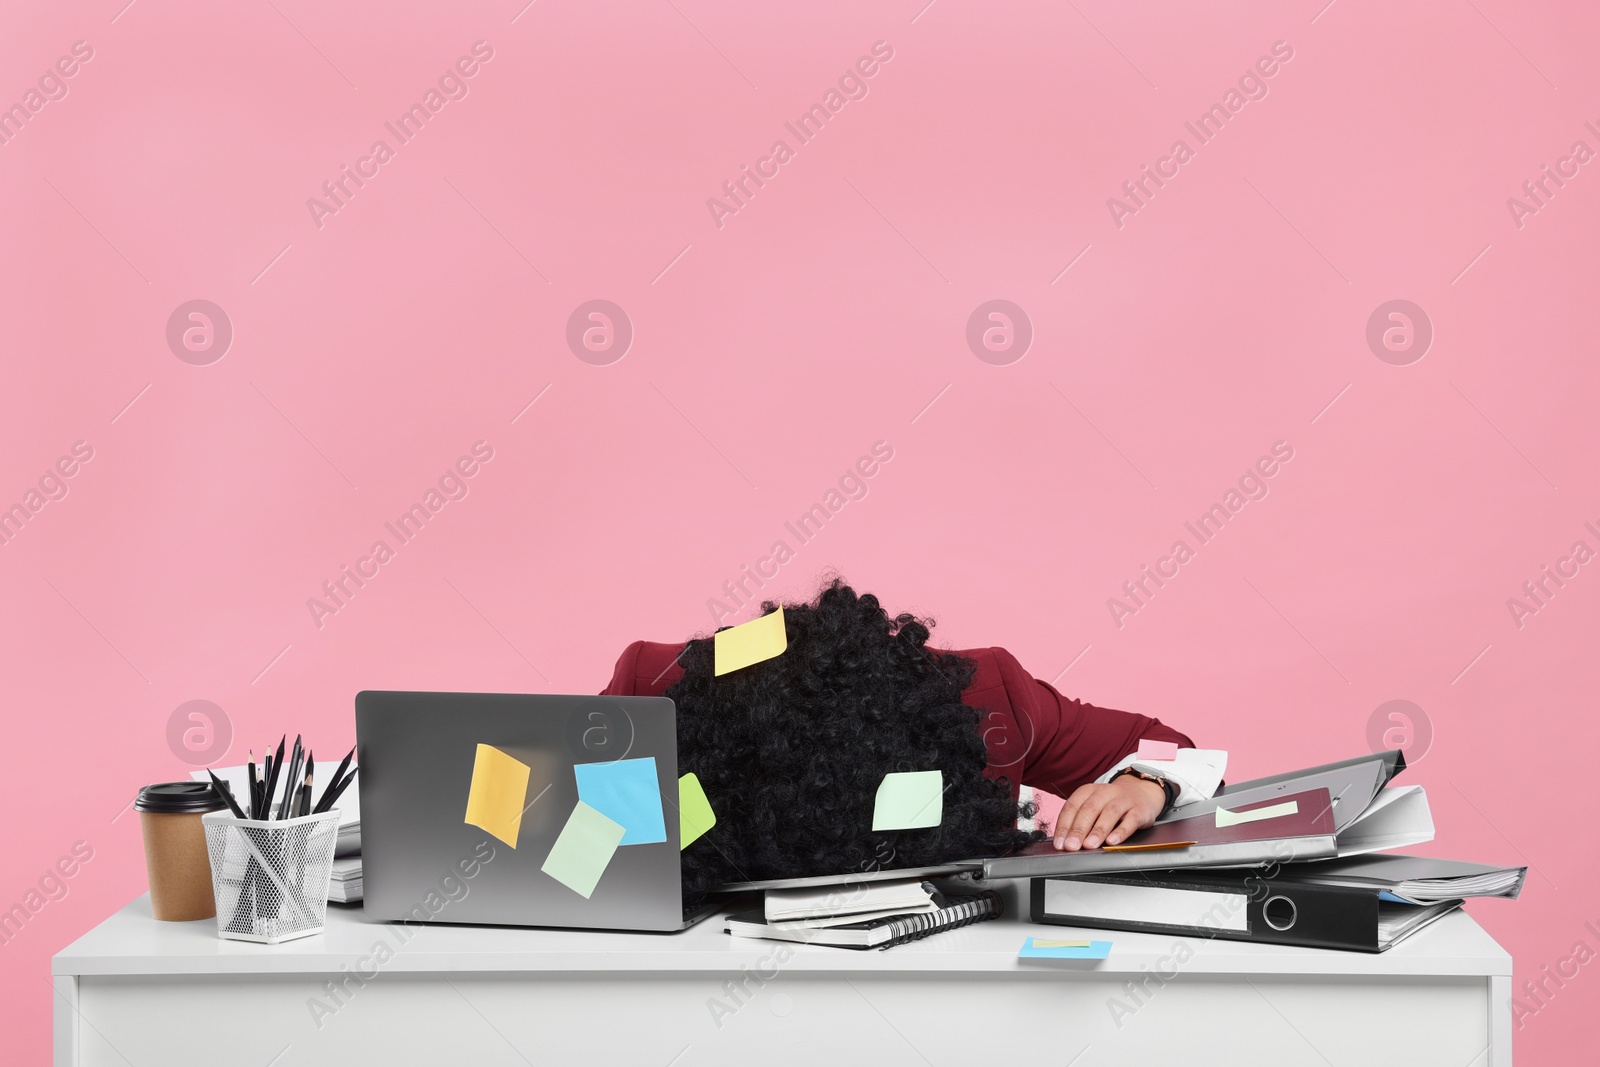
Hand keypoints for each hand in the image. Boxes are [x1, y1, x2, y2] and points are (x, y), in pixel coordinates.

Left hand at [1052, 776, 1166, 850]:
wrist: (1141, 791)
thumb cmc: (1110, 804)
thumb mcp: (1093, 806)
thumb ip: (1080, 821)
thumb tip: (1065, 843)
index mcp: (1088, 791)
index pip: (1072, 807)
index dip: (1064, 826)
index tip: (1059, 843)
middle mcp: (1104, 792)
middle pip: (1089, 810)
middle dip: (1078, 830)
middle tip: (1071, 846)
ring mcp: (1123, 800)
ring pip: (1109, 813)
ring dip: (1098, 831)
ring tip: (1089, 845)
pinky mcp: (1139, 810)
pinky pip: (1130, 820)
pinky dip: (1121, 832)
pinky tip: (1112, 842)